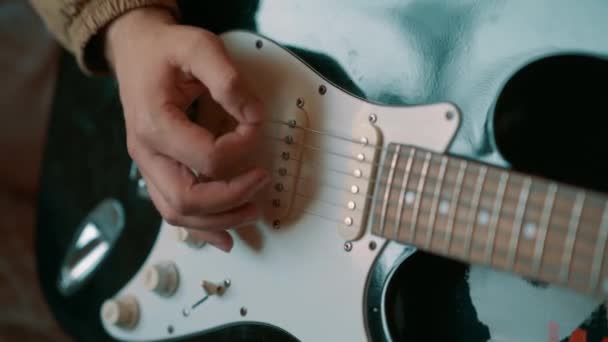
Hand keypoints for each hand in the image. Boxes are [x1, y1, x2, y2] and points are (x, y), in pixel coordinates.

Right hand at [104, 8, 268, 251]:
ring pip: (177, 212)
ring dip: (218, 221)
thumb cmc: (167, 50)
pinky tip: (225, 239)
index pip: (207, 158)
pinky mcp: (155, 170)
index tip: (257, 126)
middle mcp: (146, 152)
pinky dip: (200, 228)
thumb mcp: (200, 47)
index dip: (242, 149)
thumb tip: (254, 116)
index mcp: (155, 124)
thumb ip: (228, 79)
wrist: (135, 51)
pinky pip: (173, 209)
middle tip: (262, 183)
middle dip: (231, 200)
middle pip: (187, 198)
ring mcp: (147, 165)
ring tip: (253, 214)